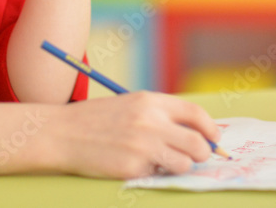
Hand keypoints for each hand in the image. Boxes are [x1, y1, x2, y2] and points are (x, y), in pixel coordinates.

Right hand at [43, 92, 222, 178]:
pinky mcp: (133, 168)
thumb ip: (160, 114)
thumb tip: (195, 132)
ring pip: (185, 163)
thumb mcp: (131, 104)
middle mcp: (151, 121)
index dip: (210, 128)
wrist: (62, 133)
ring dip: (181, 166)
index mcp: (151, 101)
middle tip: (199, 156)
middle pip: (197, 142)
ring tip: (165, 162)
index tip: (213, 137)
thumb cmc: (97, 120)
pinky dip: (154, 172)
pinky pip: (158, 175)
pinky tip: (136, 164)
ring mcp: (143, 146)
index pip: (196, 113)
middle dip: (204, 153)